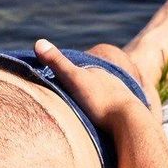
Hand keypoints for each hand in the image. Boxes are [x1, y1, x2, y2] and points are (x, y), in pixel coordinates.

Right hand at [33, 39, 148, 130]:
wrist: (129, 121)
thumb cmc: (99, 100)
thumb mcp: (74, 79)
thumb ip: (57, 62)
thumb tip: (38, 42)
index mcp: (99, 72)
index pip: (81, 71)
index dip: (69, 76)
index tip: (59, 82)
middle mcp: (112, 82)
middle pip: (94, 85)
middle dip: (83, 90)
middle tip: (70, 99)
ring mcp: (121, 99)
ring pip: (104, 99)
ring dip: (95, 103)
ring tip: (84, 113)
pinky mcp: (125, 116)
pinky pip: (112, 114)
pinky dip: (104, 115)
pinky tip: (100, 124)